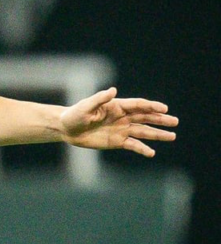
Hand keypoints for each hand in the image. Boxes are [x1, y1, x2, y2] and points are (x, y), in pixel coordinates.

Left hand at [60, 87, 177, 156]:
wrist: (67, 129)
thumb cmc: (75, 114)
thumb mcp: (86, 106)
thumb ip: (99, 99)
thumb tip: (113, 90)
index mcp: (116, 106)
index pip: (138, 105)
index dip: (151, 106)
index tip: (164, 109)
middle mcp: (122, 117)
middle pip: (145, 117)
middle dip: (160, 119)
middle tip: (175, 122)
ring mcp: (121, 129)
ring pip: (143, 131)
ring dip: (157, 134)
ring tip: (172, 136)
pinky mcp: (117, 141)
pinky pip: (133, 145)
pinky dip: (142, 149)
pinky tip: (151, 153)